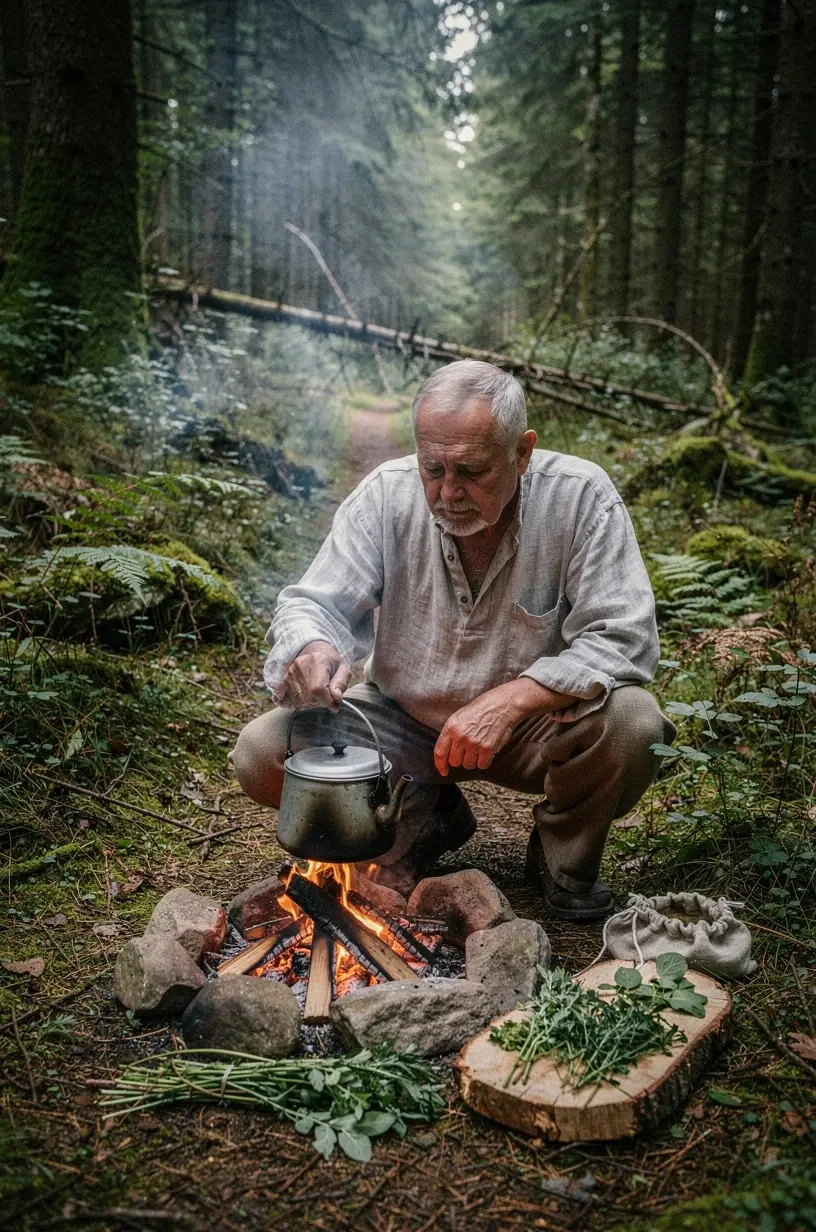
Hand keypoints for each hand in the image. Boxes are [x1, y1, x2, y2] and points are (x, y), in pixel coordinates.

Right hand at [277, 641, 350, 709]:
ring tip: (318, 695)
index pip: (318, 689)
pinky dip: (300, 703)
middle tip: (327, 697)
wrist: (314, 651)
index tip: (334, 702)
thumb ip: (341, 684)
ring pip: (299, 700)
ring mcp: (290, 672)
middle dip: (320, 702)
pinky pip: (289, 699)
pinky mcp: (284, 679)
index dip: (326, 701)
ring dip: (311, 703)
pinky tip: (307, 698)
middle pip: (308, 697)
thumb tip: (336, 698)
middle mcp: (300, 665)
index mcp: (318, 661)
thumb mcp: (343, 670)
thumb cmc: (331, 662)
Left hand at [433, 679, 577, 775]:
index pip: (440, 750)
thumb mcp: (467, 714)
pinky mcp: (487, 749)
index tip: (442, 770)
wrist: (511, 701)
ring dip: (476, 759)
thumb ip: (456, 731)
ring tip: (484, 744)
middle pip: (456, 760)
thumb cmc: (490, 706)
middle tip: (474, 749)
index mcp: (452, 724)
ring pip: (469, 764)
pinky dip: (488, 759)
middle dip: (463, 758)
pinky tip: (493, 746)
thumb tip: (450, 752)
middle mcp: (460, 734)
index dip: (440, 763)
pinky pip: (483, 764)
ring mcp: (473, 743)